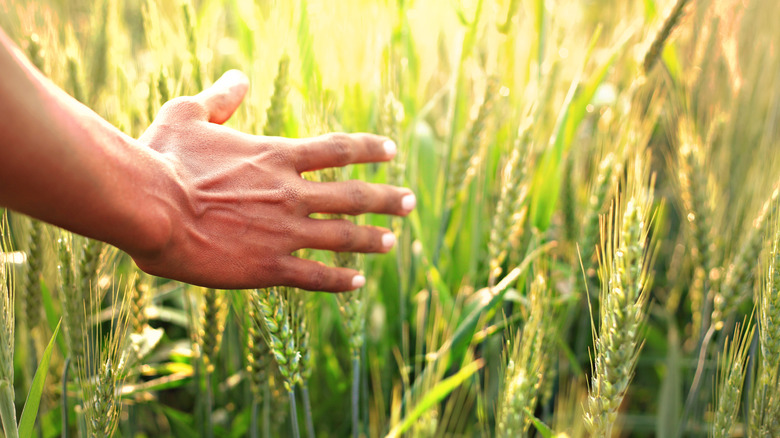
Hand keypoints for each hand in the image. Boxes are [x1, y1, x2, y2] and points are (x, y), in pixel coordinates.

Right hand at [132, 70, 414, 291]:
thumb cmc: (162, 159)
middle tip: (410, 202)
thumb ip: (219, 98)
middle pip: (353, 195)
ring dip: (371, 240)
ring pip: (342, 236)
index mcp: (276, 156)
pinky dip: (338, 279)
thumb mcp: (187, 114)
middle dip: (386, 199)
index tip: (391, 150)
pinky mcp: (268, 267)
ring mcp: (283, 232)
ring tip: (393, 242)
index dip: (369, 149)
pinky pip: (314, 275)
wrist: (150, 207)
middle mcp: (290, 193)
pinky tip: (356, 282)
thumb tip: (238, 77)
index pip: (337, 150)